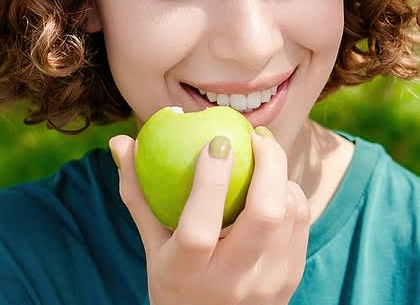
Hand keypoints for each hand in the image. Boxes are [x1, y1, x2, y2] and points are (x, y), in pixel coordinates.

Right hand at [109, 128, 310, 304]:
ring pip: (289, 214)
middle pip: (265, 215)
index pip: (200, 228)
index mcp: (187, 274)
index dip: (210, 181)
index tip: (217, 140)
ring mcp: (267, 284)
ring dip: (281, 175)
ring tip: (264, 155)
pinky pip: (300, 223)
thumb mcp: (152, 247)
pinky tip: (276, 182)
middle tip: (256, 135)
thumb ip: (138, 194)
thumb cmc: (176, 280)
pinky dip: (290, 195)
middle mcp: (231, 283)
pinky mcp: (290, 280)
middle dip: (269, 163)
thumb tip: (119, 142)